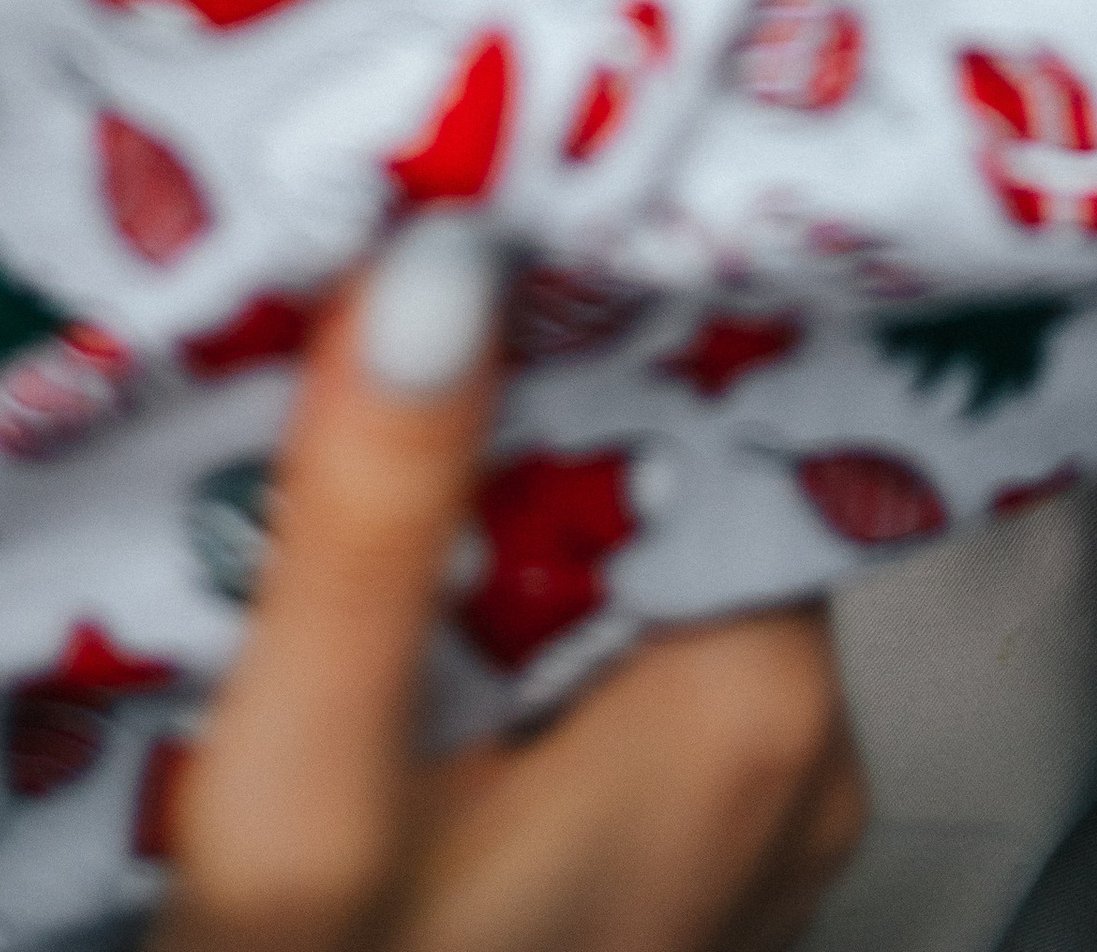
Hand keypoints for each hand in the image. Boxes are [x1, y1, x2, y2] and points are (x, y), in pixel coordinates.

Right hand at [155, 217, 864, 951]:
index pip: (715, 415)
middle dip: (536, 421)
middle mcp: (800, 771)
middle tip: (402, 303)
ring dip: (519, 529)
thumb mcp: (297, 810)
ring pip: (638, 593)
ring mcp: (747, 845)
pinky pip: (617, 693)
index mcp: (760, 711)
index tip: (486, 212)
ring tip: (389, 432)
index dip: (592, 311)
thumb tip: (436, 257)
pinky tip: (415, 615)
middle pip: (673, 498)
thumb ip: (369, 532)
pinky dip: (522, 639)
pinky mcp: (675, 892)